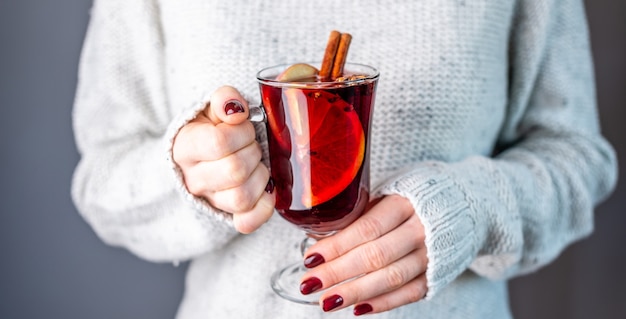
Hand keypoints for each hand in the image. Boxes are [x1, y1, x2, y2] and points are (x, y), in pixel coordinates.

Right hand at [172, 86, 274, 233]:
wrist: (200, 155)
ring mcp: (210, 200)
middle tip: (252, 144)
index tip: (244, 126)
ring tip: (256, 164)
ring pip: (242, 197)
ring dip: (260, 176)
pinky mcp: (227, 215)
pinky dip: (263, 207)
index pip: (219, 143)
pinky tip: (267, 190)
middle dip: (253, 152)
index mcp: (185, 148)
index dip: (241, 132)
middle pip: (234, 171)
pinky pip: (247, 222)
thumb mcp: (212, 108)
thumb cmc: (211, 129)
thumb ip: (224, 99)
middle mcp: (193, 179)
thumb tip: (236, 109)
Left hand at [301, 195, 427, 314]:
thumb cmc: (414, 197)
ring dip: (356, 292)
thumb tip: (317, 237)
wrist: (462, 203)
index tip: (311, 257)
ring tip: (328, 301)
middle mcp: (421, 229)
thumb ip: (356, 215)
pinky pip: (409, 293)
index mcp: (405, 202)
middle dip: (338, 272)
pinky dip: (383, 303)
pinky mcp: (438, 273)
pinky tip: (358, 308)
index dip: (337, 245)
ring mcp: (432, 254)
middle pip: (376, 255)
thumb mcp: (386, 193)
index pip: (367, 228)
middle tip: (310, 284)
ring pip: (392, 278)